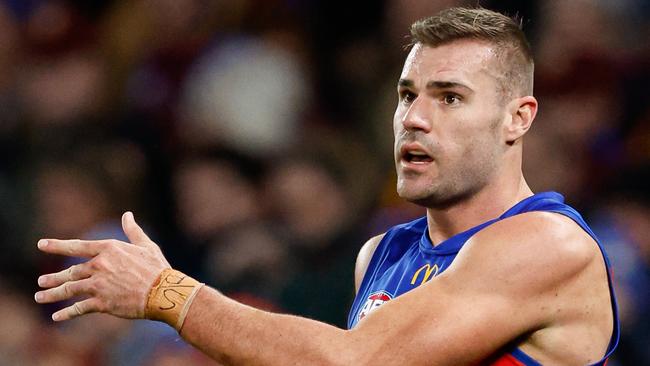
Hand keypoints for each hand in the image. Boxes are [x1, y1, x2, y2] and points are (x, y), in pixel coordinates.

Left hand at [35, 212, 170, 320]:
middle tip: (41, 281)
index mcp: (109, 249)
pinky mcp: (102, 303)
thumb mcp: (146, 245)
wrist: (163, 291)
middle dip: (54, 277)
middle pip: (70, 271)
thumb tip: (127, 215)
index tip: (41, 244)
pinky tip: (56, 316)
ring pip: (69, 289)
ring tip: (39, 296)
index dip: (57, 245)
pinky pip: (79, 308)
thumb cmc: (157, 267)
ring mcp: (99, 285)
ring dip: (53, 294)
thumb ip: (133, 230)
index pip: (77, 246)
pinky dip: (66, 313)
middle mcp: (100, 266)